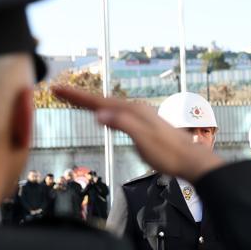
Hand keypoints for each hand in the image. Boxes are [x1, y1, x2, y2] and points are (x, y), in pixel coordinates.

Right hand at [52, 86, 223, 181]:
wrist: (192, 160)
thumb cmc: (169, 154)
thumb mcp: (143, 141)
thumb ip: (122, 125)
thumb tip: (99, 116)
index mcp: (133, 112)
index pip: (99, 102)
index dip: (77, 97)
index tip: (58, 89)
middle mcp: (137, 110)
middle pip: (103, 101)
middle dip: (80, 96)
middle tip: (59, 90)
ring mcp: (142, 117)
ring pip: (111, 106)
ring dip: (92, 102)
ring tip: (76, 99)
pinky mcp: (146, 125)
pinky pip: (119, 113)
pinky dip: (106, 111)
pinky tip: (107, 115)